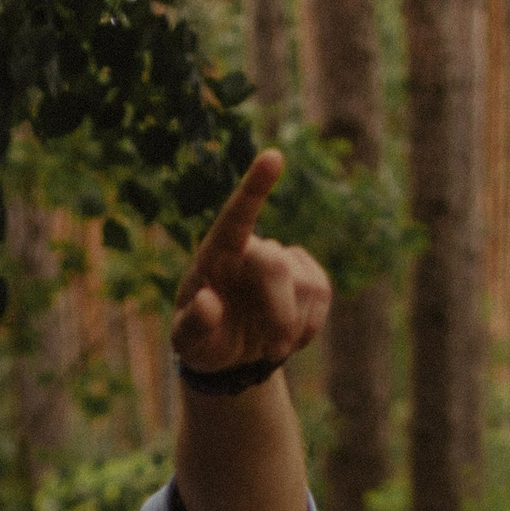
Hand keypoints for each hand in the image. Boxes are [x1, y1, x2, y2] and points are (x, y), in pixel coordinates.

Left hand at [170, 150, 331, 377]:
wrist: (230, 354)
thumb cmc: (202, 340)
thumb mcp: (187, 342)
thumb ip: (193, 325)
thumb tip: (209, 301)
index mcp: (216, 254)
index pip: (236, 216)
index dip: (255, 187)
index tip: (273, 157)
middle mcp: (251, 249)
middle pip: (277, 265)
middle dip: (279, 311)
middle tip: (273, 351)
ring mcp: (283, 260)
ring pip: (306, 284)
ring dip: (292, 326)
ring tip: (270, 347)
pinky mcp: (309, 277)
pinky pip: (322, 294)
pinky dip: (309, 326)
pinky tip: (289, 338)